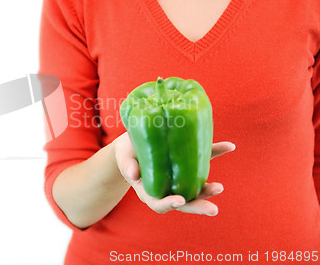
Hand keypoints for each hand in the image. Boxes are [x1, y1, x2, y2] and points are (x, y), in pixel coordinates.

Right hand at [113, 132, 235, 215]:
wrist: (132, 144)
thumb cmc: (126, 154)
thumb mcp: (123, 159)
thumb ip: (128, 166)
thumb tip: (134, 174)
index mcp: (149, 191)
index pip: (159, 204)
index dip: (170, 204)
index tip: (180, 201)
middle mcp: (166, 189)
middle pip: (183, 203)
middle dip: (198, 207)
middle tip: (213, 210)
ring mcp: (178, 178)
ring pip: (195, 188)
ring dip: (208, 189)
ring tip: (219, 188)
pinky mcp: (187, 163)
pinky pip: (202, 160)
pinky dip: (217, 152)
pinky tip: (229, 146)